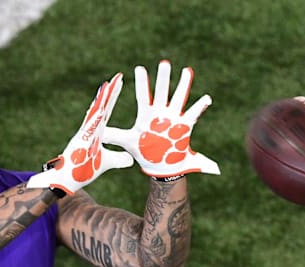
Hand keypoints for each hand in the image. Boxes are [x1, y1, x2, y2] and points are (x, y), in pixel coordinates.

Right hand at [27, 73, 133, 194]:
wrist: (67, 180)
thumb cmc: (83, 170)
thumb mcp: (107, 163)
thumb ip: (118, 159)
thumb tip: (131, 159)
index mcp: (96, 132)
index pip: (107, 111)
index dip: (113, 98)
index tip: (120, 84)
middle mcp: (90, 130)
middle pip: (103, 107)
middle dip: (110, 92)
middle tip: (118, 77)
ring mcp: (84, 134)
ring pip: (95, 113)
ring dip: (102, 99)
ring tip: (109, 85)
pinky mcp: (80, 141)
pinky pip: (89, 127)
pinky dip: (94, 117)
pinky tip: (100, 107)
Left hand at [103, 60, 219, 176]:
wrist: (161, 166)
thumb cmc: (143, 152)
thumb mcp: (128, 142)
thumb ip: (115, 136)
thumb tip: (98, 133)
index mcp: (146, 115)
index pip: (143, 96)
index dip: (142, 83)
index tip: (139, 68)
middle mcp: (160, 113)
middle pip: (162, 92)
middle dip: (163, 79)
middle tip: (164, 63)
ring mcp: (173, 118)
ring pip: (179, 98)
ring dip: (183, 85)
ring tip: (187, 71)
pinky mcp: (185, 126)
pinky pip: (193, 114)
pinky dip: (200, 106)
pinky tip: (206, 98)